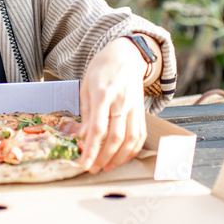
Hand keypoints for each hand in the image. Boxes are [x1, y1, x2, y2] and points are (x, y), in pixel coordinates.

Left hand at [78, 38, 148, 173]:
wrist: (126, 54)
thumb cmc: (102, 69)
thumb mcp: (86, 86)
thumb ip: (85, 112)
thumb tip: (81, 136)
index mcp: (103, 94)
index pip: (98, 127)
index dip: (91, 149)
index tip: (84, 164)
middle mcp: (121, 101)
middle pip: (116, 136)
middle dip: (104, 157)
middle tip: (94, 168)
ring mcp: (134, 106)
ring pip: (131, 138)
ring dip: (120, 157)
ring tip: (107, 166)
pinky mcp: (142, 110)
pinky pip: (141, 134)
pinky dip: (133, 149)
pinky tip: (123, 157)